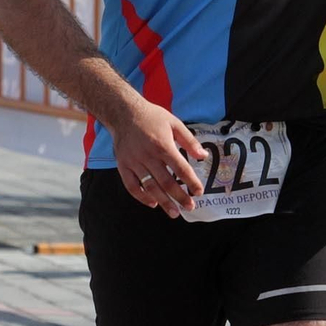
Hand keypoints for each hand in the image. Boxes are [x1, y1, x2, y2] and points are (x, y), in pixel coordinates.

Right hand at [107, 98, 207, 217]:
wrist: (123, 112)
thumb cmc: (152, 117)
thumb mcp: (174, 123)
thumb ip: (189, 140)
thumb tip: (203, 156)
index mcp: (163, 145)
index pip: (181, 168)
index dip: (191, 182)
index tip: (199, 192)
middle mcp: (148, 155)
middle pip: (166, 182)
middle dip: (179, 197)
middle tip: (190, 207)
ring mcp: (134, 162)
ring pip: (150, 187)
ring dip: (163, 201)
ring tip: (174, 212)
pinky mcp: (123, 165)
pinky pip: (132, 186)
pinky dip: (141, 197)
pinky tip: (153, 203)